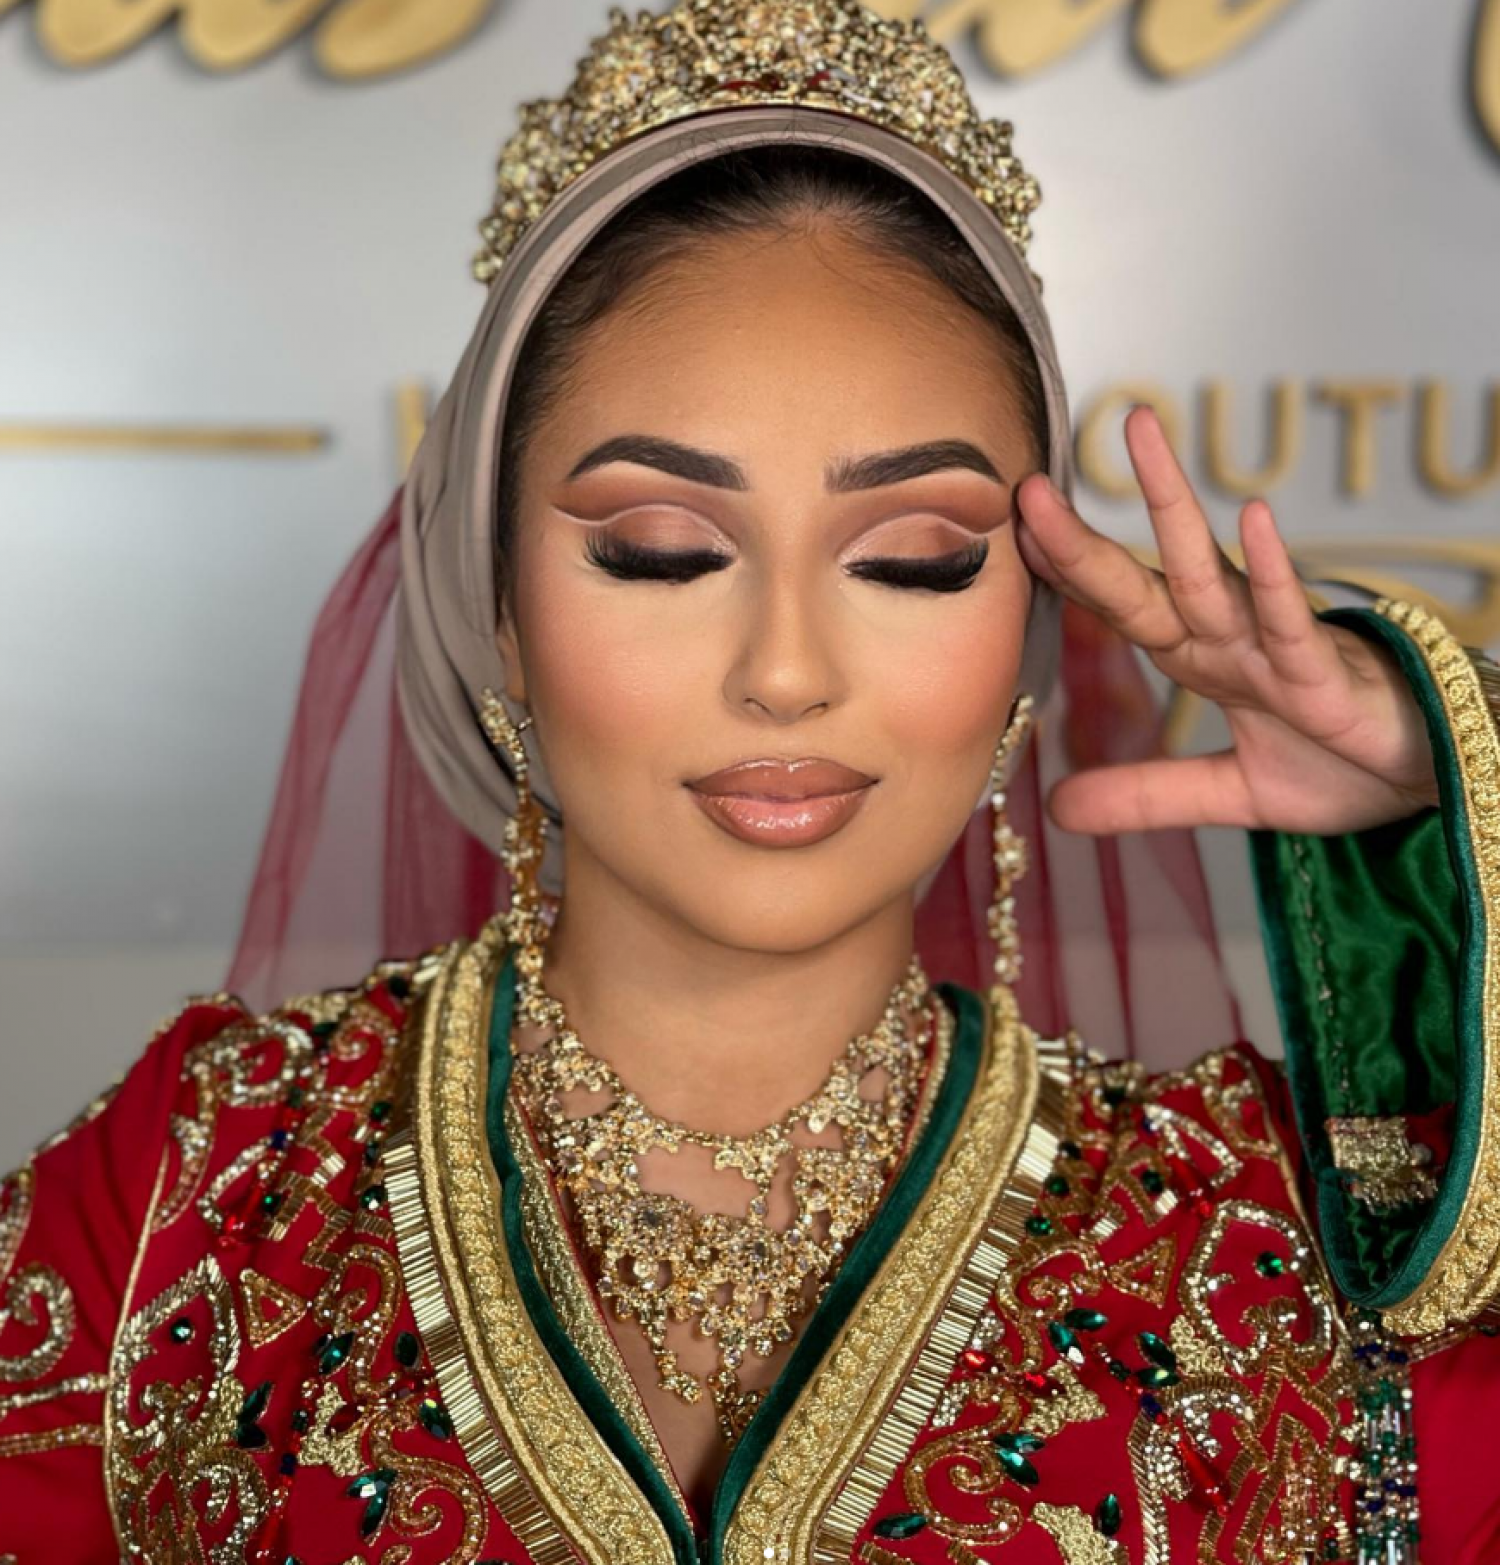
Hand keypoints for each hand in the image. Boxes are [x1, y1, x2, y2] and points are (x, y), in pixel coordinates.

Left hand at [1014, 406, 1439, 836]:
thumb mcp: (1226, 795)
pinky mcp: (1325, 670)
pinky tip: (1255, 518)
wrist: (1427, 783)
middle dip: (1083, 538)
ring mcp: (1273, 646)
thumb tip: (1060, 813)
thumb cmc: (1338, 766)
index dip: (1063, 574)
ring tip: (1139, 433)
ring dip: (1170, 505)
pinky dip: (1273, 571)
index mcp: (1201, 659)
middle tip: (1028, 485)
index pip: (1117, 608)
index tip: (1008, 531)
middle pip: (1141, 581)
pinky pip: (1292, 616)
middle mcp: (1227, 638)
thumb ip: (1146, 795)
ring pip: (1208, 573)